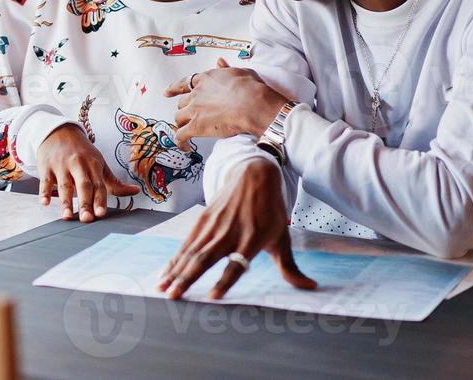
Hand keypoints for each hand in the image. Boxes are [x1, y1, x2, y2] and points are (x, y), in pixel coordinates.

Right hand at [36, 123, 140, 221]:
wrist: (59, 130)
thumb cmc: (82, 151)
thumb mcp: (99, 163)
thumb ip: (114, 182)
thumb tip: (135, 191)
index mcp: (93, 165)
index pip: (98, 185)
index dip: (100, 200)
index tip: (101, 213)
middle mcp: (78, 164)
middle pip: (83, 185)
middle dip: (85, 202)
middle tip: (87, 219)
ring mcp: (61, 165)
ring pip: (64, 185)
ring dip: (65, 201)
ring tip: (67, 216)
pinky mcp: (46, 166)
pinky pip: (45, 180)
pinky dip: (44, 192)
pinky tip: (44, 202)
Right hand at [157, 160, 315, 299]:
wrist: (253, 175)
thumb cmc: (270, 211)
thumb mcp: (282, 238)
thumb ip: (289, 267)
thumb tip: (310, 287)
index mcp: (252, 239)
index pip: (236, 264)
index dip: (224, 281)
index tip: (213, 297)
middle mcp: (229, 233)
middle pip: (205, 258)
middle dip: (188, 279)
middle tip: (174, 296)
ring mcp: (213, 226)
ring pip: (191, 252)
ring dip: (176, 272)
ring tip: (163, 289)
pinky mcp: (202, 220)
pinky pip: (186, 245)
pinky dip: (174, 260)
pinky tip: (165, 273)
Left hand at [165, 58, 288, 150]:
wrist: (253, 105)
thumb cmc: (251, 89)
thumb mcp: (240, 72)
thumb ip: (226, 68)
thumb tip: (220, 62)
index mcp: (205, 79)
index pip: (185, 83)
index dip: (174, 88)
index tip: (167, 92)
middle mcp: (196, 93)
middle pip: (182, 103)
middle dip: (185, 110)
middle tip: (189, 117)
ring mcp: (195, 110)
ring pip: (179, 117)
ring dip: (182, 124)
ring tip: (187, 132)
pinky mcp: (196, 126)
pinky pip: (181, 135)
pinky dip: (181, 141)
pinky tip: (185, 146)